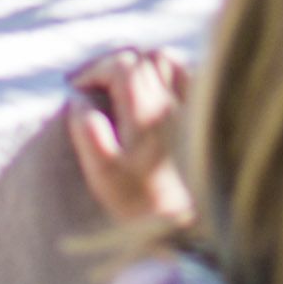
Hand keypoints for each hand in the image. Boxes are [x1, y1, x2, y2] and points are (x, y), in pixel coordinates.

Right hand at [67, 49, 196, 229]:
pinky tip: (156, 92)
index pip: (121, 65)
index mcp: (147, 112)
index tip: (76, 89)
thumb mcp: (105, 175)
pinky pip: (190, 76)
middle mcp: (174, 102)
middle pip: (145, 58)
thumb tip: (78, 101)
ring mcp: (193, 106)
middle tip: (94, 84)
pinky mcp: (206, 117)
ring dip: (143, 65)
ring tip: (123, 83)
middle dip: (114, 64)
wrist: (192, 225)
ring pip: (170, 61)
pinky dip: (170, 74)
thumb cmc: (145, 203)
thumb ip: (89, 133)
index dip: (93, 71)